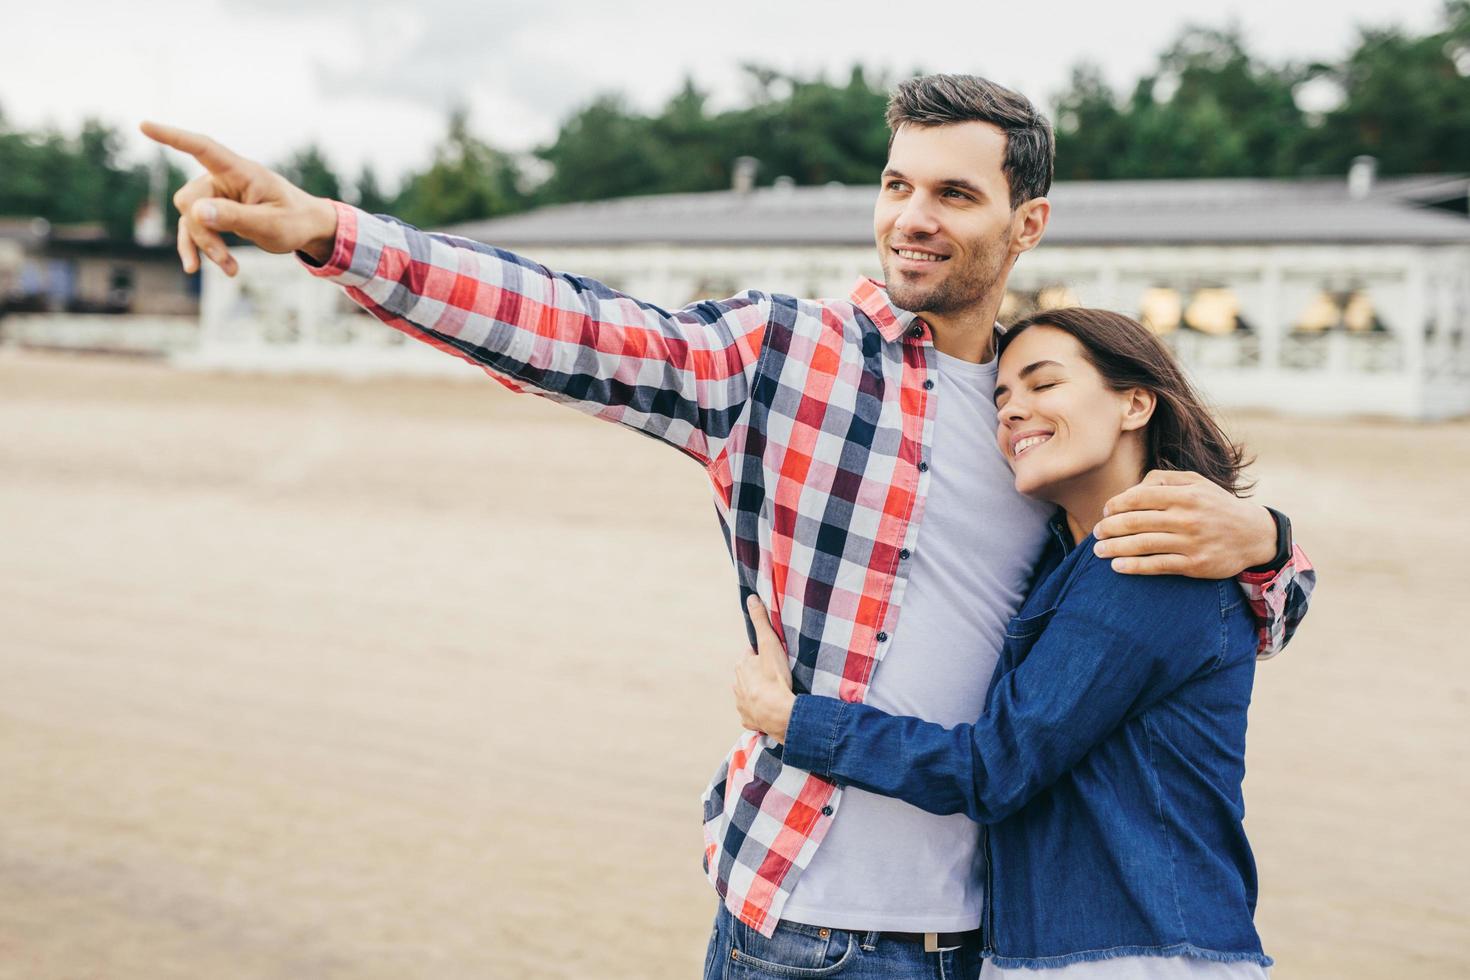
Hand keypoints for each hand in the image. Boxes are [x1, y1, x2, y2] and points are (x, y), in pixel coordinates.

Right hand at [139, 121, 339, 275]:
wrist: (306, 228)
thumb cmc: (293, 220)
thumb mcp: (270, 224)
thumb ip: (234, 217)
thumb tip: (195, 212)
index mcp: (240, 171)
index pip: (202, 148)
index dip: (173, 137)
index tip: (144, 125)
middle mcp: (223, 179)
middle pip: (189, 200)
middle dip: (204, 233)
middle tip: (228, 261)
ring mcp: (216, 195)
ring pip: (189, 218)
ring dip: (205, 246)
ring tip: (230, 269)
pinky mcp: (214, 212)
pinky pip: (193, 228)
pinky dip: (198, 249)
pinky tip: (196, 268)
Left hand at [733, 595, 796, 741]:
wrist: (777, 712)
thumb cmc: (774, 677)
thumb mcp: (769, 643)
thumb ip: (760, 621)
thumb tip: (751, 598)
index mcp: (741, 666)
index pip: (751, 655)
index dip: (763, 656)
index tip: (775, 659)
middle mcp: (737, 685)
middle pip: (749, 675)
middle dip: (760, 675)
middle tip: (778, 676)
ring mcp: (741, 704)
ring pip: (749, 694)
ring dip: (760, 693)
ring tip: (776, 693)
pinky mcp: (748, 720)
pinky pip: (753, 714)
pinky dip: (760, 712)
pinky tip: (770, 710)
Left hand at [1093, 470, 1275, 577]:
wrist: (1253, 534)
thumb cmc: (1216, 505)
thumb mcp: (1196, 482)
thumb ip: (1163, 479)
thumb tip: (1131, 490)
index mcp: (1184, 494)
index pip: (1139, 497)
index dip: (1116, 505)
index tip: (1105, 512)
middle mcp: (1187, 517)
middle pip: (1136, 522)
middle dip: (1109, 528)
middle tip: (1096, 532)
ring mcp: (1191, 542)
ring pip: (1143, 545)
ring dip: (1115, 548)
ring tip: (1098, 550)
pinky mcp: (1195, 565)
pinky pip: (1158, 565)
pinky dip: (1134, 566)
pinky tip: (1117, 566)